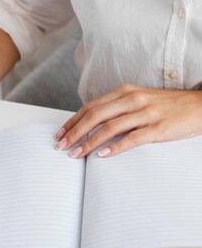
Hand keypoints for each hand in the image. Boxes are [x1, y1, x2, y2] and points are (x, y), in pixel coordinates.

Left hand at [54, 84, 201, 157]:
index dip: (73, 121)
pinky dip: (115, 147)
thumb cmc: (167, 107)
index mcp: (125, 92)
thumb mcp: (139, 101)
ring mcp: (145, 113)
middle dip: (74, 132)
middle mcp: (133, 99)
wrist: (199, 106)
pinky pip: (131, 138)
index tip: (60, 134)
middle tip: (61, 146)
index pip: (91, 107)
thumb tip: (92, 125)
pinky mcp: (157, 128)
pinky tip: (102, 155)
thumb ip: (118, 109)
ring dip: (89, 142)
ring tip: (76, 154)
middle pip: (95, 116)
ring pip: (109, 127)